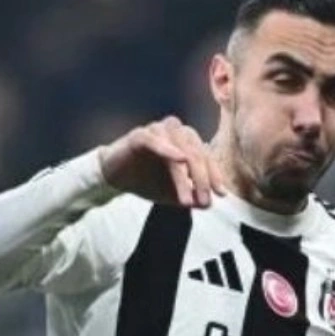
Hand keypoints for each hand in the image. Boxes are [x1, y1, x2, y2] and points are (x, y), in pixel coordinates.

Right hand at [99, 116, 226, 207]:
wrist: (114, 178)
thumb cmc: (146, 180)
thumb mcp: (171, 193)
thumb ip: (190, 196)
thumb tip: (208, 204)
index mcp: (186, 141)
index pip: (206, 156)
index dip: (214, 175)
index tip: (220, 194)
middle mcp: (174, 131)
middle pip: (196, 152)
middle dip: (201, 179)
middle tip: (203, 201)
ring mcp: (157, 131)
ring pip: (178, 148)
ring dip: (185, 174)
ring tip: (187, 197)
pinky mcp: (139, 135)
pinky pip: (155, 139)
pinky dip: (167, 148)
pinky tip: (178, 159)